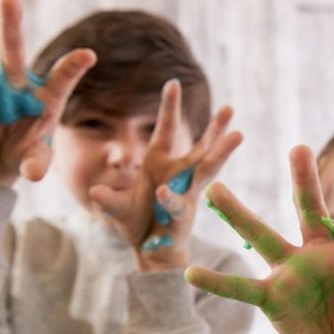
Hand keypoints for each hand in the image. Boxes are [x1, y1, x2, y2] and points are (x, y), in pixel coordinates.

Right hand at [0, 0, 95, 183]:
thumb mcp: (38, 157)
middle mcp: (16, 89)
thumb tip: (34, 174)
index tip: (89, 54)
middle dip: (11, 28)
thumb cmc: (28, 149)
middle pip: (15, 56)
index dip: (73, 67)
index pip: (61, 79)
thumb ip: (38, 162)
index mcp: (45, 97)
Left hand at [89, 80, 242, 269]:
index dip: (170, 107)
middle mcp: (178, 175)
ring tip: (238, 135)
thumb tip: (95, 191)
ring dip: (221, 153)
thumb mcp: (117, 208)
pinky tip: (163, 191)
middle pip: (201, 148)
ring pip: (206, 170)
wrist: (149, 251)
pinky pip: (176, 204)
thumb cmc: (138, 224)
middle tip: (229, 108)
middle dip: (215, 129)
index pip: (167, 130)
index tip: (173, 82)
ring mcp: (184, 194)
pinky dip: (169, 199)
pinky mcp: (181, 215)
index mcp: (160, 164)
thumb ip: (108, 199)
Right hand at [185, 146, 333, 333]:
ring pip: (265, 238)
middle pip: (311, 212)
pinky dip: (219, 283)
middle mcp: (319, 252)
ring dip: (241, 215)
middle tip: (299, 148)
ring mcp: (291, 270)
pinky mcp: (271, 294)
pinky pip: (243, 287)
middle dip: (305, 182)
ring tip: (215, 189)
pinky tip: (192, 272)